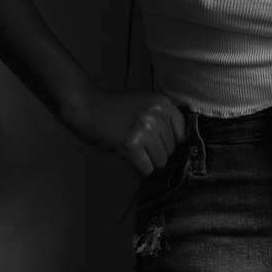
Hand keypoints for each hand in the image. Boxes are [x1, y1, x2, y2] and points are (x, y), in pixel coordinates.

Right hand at [63, 86, 186, 174]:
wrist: (88, 107)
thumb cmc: (115, 107)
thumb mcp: (145, 102)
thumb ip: (163, 117)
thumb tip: (182, 142)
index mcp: (162, 102)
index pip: (183, 132)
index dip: (171, 140)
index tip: (161, 140)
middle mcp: (156, 115)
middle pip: (171, 149)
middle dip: (156, 150)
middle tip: (138, 140)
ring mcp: (144, 130)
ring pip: (160, 161)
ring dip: (147, 160)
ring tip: (133, 146)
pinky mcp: (130, 146)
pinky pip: (146, 169)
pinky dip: (138, 167)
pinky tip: (128, 154)